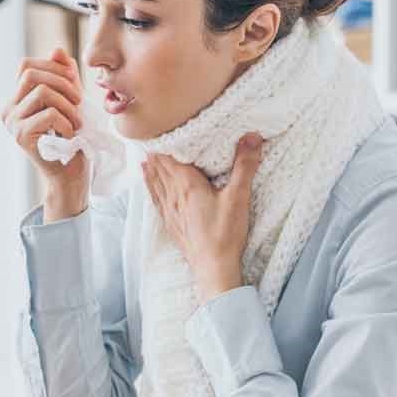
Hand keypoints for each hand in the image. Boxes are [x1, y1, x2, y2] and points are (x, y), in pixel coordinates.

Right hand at [2, 47, 87, 218]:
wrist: (71, 175)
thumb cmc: (73, 140)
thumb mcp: (71, 101)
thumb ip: (64, 76)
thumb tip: (57, 49)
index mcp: (17, 99)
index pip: (26, 65)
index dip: (54, 68)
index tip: (74, 86)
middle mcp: (8, 109)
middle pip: (30, 73)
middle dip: (62, 82)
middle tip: (79, 102)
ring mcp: (12, 123)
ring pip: (41, 91)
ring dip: (67, 105)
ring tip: (77, 122)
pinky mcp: (21, 137)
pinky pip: (48, 114)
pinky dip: (66, 122)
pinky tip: (70, 135)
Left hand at [142, 133, 263, 302]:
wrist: (213, 268)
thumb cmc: (225, 234)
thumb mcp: (239, 197)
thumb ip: (244, 165)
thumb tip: (251, 136)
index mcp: (187, 185)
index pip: (171, 158)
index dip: (165, 143)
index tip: (160, 128)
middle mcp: (174, 196)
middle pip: (161, 169)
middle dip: (158, 153)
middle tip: (151, 138)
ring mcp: (170, 211)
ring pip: (156, 184)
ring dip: (151, 169)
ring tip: (145, 157)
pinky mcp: (172, 224)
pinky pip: (157, 200)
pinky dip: (151, 188)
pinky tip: (149, 185)